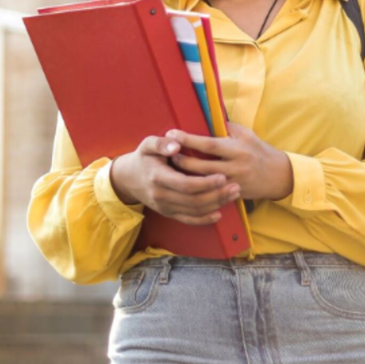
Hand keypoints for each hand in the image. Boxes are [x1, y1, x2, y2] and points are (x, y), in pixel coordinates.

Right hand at [110, 135, 241, 225]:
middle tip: (236, 186)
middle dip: (217, 195)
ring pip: (194, 211)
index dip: (205, 183)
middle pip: (193, 200)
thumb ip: (161, 143)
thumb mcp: (147, 144)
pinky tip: (219, 213)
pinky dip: (204, 219)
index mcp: (157, 177)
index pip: (185, 184)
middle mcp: (161, 196)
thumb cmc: (143, 158)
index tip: (222, 176)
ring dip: (216, 205)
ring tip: (233, 195)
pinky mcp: (168, 213)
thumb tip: (176, 144)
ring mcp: (165, 207)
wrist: (128, 179)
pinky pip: (188, 220)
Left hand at [166, 122, 292, 201]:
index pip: (209, 144)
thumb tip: (205, 117)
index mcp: (237, 149)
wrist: (277, 175)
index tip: (172, 133)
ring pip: (203, 182)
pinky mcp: (232, 195)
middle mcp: (235, 167)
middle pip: (202, 166)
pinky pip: (210, 194)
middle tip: (166, 153)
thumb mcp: (245, 134)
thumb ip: (226, 127)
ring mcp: (233, 183)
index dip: (189, 139)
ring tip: (171, 168)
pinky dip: (196, 188)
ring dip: (186, 176)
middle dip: (182, 160)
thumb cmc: (258, 150)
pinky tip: (184, 184)